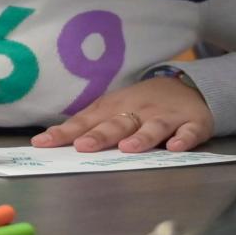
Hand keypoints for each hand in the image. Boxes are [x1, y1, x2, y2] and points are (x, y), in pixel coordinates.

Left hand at [33, 76, 211, 152]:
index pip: (85, 121)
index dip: (64, 132)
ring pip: (153, 127)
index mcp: (113, 107)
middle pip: (117, 123)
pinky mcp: (193, 123)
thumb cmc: (141, 104)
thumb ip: (87, 125)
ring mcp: (166, 116)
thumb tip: (49, 140)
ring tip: (128, 148)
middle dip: (99, 135)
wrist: (188, 86)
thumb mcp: (113, 108)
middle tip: (82, 146)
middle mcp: (138, 110)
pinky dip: (184, 139)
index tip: (42, 143)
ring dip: (141, 137)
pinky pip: (189, 131)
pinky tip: (175, 147)